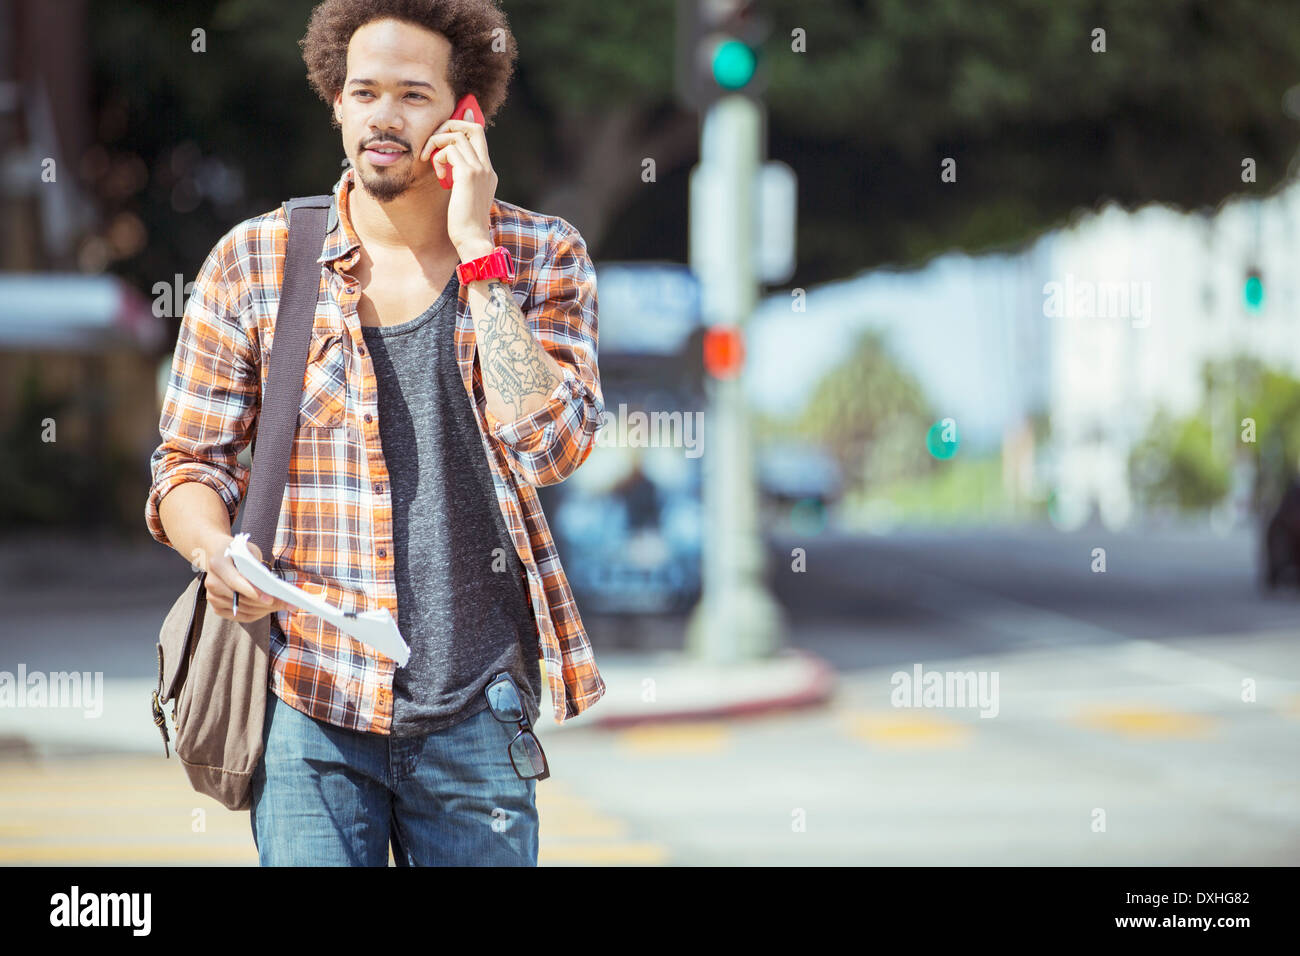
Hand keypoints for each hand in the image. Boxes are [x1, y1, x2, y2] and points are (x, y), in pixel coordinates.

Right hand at [201, 536, 289, 622]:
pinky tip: (268, 610)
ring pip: (242, 609)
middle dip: (264, 603)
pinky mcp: (216, 607)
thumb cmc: (239, 552)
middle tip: (285, 604)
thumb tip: (273, 587)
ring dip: (263, 610)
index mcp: (217, 564)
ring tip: (281, 606)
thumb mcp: (250, 551)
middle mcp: (211, 582)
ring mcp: (212, 596)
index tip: (270, 599)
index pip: (235, 582)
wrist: (219, 554)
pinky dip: (255, 614)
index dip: (253, 591)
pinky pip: (239, 616)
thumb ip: (257, 567)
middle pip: (240, 598)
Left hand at [420, 118, 495, 255]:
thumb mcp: (464, 197)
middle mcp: (486, 167)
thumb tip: (448, 170)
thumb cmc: (465, 224)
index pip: (479, 136)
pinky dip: (438, 156)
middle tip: (434, 140)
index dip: (462, 125)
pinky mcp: (467, 175)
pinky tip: (437, 173)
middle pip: (473, 127)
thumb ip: (460, 180)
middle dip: (450, 125)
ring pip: (457, 135)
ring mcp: (479, 169)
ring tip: (430, 160)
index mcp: (488, 172)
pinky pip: (450, 149)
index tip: (444, 130)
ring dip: (437, 142)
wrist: (473, 239)